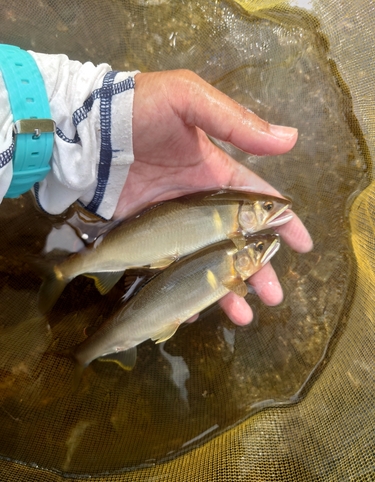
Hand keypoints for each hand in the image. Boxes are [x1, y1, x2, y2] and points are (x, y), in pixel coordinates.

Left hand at [115, 70, 312, 324]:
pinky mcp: (144, 241)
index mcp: (213, 173)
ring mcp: (171, 226)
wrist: (84, 132)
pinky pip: (168, 272)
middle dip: (259, 270)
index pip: (257, 201)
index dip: (282, 222)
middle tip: (275, 296)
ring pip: (206, 264)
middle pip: (236, 243)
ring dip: (226, 290)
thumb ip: (235, 122)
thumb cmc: (137, 110)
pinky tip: (194, 314)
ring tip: (244, 316)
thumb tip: (290, 140)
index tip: (303, 245)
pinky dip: (182, 294)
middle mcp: (197, 204)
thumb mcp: (188, 100)